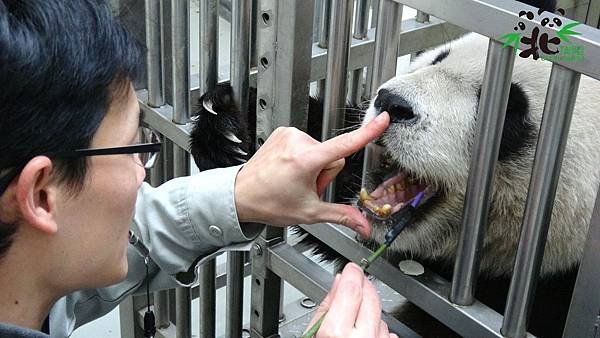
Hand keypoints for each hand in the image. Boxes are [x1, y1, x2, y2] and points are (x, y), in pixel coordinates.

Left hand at [234, 112, 388, 236]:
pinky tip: (288, 170)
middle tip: (305, 187)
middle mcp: (298, 142)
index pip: (346, 144)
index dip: (368, 132)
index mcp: (307, 160)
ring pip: (320, 149)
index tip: (383, 119)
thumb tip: (362, 226)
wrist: (241, 195)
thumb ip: (342, 216)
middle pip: (332, 155)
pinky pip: (306, 143)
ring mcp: (289, 135)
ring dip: (313, 165)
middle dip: (325, 172)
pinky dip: (302, 156)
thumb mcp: (309, 213)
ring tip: (294, 179)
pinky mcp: (283, 132)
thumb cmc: (269, 202)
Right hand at [305, 263, 397, 337]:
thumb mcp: (312, 334)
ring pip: (380, 315)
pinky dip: (377, 329)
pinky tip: (365, 334)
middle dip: (364, 286)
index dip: (352, 274)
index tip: (351, 268)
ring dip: (369, 311)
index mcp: (336, 333)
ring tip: (354, 320)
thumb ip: (325, 308)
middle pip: (371, 298)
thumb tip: (338, 283)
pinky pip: (388, 332)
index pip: (351, 290)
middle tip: (355, 283)